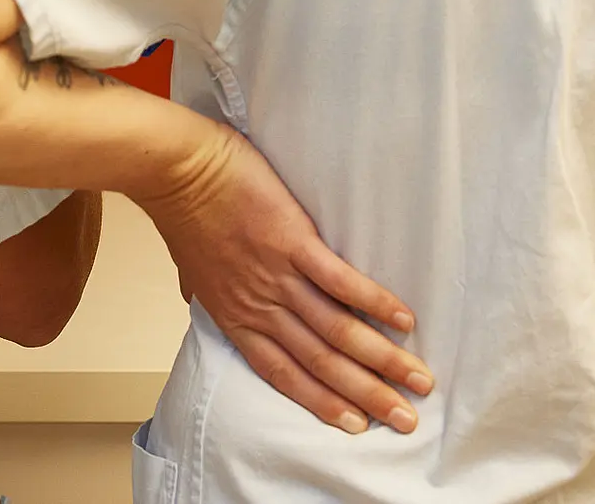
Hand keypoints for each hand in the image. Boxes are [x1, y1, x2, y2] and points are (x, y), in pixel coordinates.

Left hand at [138, 124, 431, 434]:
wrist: (176, 169)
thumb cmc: (181, 212)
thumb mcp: (190, 268)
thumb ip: (205, 291)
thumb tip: (199, 300)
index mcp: (236, 318)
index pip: (283, 375)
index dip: (322, 403)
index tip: (356, 426)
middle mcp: (260, 308)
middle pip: (321, 364)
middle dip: (367, 396)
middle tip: (405, 420)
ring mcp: (278, 277)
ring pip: (338, 331)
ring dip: (382, 359)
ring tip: (418, 379)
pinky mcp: (294, 242)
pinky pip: (340, 281)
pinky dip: (374, 302)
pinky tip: (404, 320)